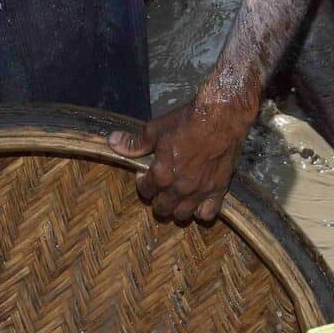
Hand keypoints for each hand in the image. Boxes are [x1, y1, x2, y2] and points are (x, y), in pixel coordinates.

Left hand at [111, 92, 253, 224]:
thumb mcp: (156, 129)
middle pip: (162, 208)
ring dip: (177, 208)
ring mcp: (199, 192)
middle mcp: (179, 189)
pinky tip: (198, 202)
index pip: (145, 190)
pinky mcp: (218, 190)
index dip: (143, 182)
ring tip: (178, 197)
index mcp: (161, 175)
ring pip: (182, 215)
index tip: (147, 173)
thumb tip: (113, 142)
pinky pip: (207, 213)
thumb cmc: (186, 121)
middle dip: (158, 199)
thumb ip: (135, 143)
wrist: (220, 117)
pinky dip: (201, 211)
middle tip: (161, 186)